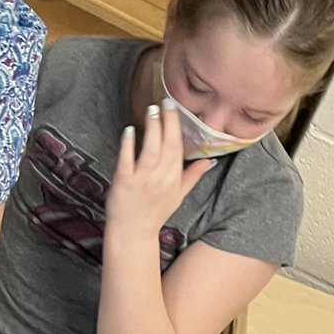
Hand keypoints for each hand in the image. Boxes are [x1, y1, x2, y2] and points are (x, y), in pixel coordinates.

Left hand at [106, 100, 213, 238]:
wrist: (133, 232)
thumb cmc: (156, 212)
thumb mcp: (179, 194)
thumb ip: (193, 175)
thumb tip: (210, 161)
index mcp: (174, 178)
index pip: (179, 148)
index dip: (178, 127)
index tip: (176, 108)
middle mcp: (161, 177)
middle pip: (167, 145)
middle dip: (167, 122)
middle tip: (165, 101)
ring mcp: (142, 179)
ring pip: (150, 150)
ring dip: (151, 129)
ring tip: (151, 110)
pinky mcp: (124, 181)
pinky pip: (127, 160)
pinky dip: (128, 145)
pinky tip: (129, 130)